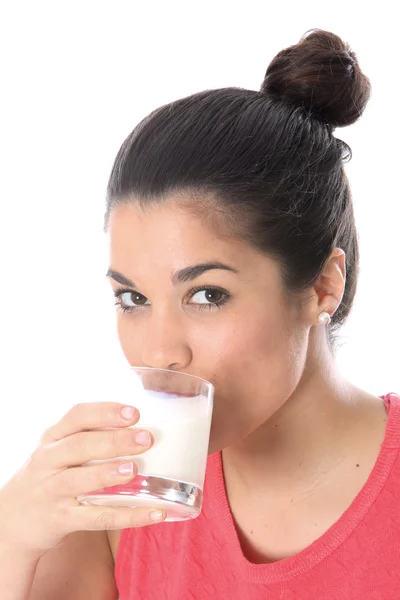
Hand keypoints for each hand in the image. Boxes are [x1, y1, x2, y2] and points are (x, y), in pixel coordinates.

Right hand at [0, 402, 164, 557]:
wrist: (13, 519)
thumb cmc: (48, 476)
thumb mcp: (57, 450)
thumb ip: (89, 437)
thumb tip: (140, 429)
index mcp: (52, 438)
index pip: (77, 416)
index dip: (106, 412)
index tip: (133, 413)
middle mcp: (48, 461)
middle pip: (79, 446)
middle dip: (114, 441)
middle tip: (145, 439)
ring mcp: (52, 491)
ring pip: (80, 481)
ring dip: (108, 474)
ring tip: (133, 470)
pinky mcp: (61, 519)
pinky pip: (96, 518)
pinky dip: (128, 516)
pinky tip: (154, 513)